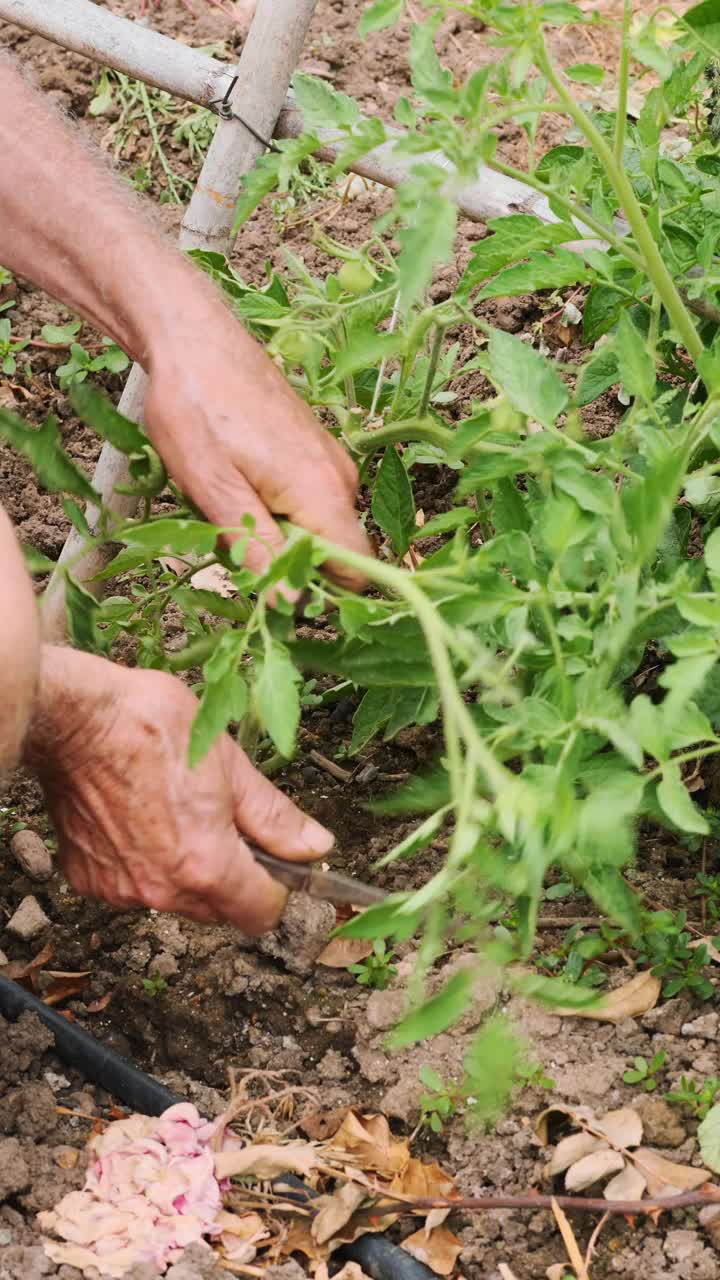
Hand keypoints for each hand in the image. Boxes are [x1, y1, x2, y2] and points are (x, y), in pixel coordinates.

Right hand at [26, 648, 332, 932]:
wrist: (73, 717)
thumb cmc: (150, 726)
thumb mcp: (230, 762)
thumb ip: (274, 817)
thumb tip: (316, 847)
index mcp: (207, 864)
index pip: (261, 914)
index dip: (275, 886)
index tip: (270, 857)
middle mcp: (163, 891)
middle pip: (218, 909)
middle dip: (229, 874)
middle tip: (218, 818)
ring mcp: (120, 890)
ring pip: (174, 897)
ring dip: (183, 868)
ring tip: (170, 809)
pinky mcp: (87, 879)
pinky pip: (132, 884)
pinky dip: (141, 861)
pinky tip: (134, 814)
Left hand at [144, 307, 370, 586]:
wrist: (191, 336)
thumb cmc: (194, 407)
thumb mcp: (213, 488)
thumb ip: (256, 547)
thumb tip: (289, 603)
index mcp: (324, 492)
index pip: (356, 571)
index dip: (321, 594)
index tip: (271, 589)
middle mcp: (342, 478)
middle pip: (333, 553)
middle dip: (285, 561)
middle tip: (229, 535)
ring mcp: (333, 461)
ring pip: (316, 528)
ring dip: (274, 532)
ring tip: (225, 499)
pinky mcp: (317, 450)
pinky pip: (308, 501)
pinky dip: (275, 506)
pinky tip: (236, 480)